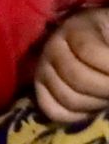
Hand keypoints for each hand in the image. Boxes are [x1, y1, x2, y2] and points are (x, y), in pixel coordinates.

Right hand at [35, 7, 108, 123]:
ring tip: (107, 97)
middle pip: (77, 77)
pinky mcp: (40, 88)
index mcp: (76, 27)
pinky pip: (52, 110)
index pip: (89, 50)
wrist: (97, 44)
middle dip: (106, 88)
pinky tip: (91, 109)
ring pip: (68, 97)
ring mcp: (44, 69)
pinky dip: (76, 116)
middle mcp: (52, 47)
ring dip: (96, 103)